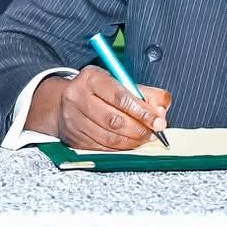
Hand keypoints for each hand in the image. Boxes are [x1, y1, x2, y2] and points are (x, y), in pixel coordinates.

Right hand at [29, 66, 171, 150]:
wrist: (65, 102)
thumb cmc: (100, 91)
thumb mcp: (121, 82)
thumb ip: (146, 94)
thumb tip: (162, 110)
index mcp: (91, 78)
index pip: (120, 97)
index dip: (142, 112)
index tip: (158, 121)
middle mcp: (77, 97)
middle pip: (114, 120)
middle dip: (139, 129)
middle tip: (154, 133)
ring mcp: (73, 119)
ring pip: (108, 137)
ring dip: (132, 141)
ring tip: (144, 138)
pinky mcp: (74, 138)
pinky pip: (102, 148)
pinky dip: (120, 148)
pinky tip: (130, 143)